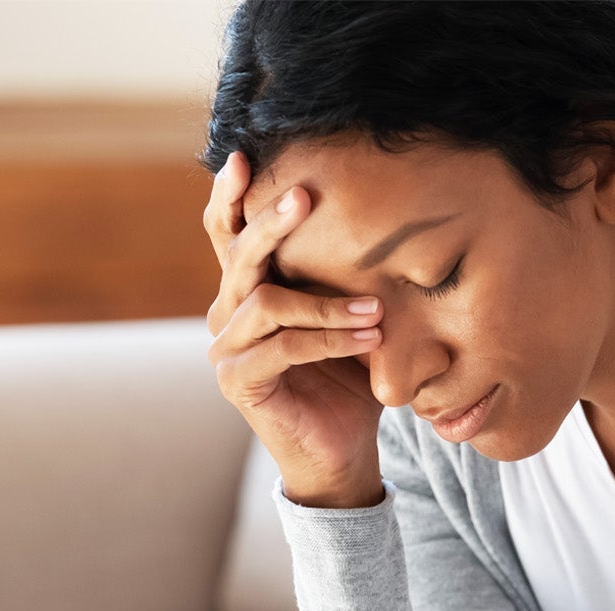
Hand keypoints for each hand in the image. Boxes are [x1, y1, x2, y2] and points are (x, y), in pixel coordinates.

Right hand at [206, 149, 388, 508]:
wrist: (343, 451)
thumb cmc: (350, 378)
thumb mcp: (351, 316)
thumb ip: (344, 274)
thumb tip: (386, 212)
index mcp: (248, 290)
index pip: (228, 233)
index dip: (230, 196)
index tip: (245, 155)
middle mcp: (228, 313)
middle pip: (240, 255)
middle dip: (272, 221)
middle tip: (305, 195)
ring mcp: (227, 349)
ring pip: (266, 301)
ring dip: (326, 302)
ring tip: (376, 312)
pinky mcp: (239, 382)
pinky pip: (283, 347)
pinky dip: (330, 339)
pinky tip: (369, 341)